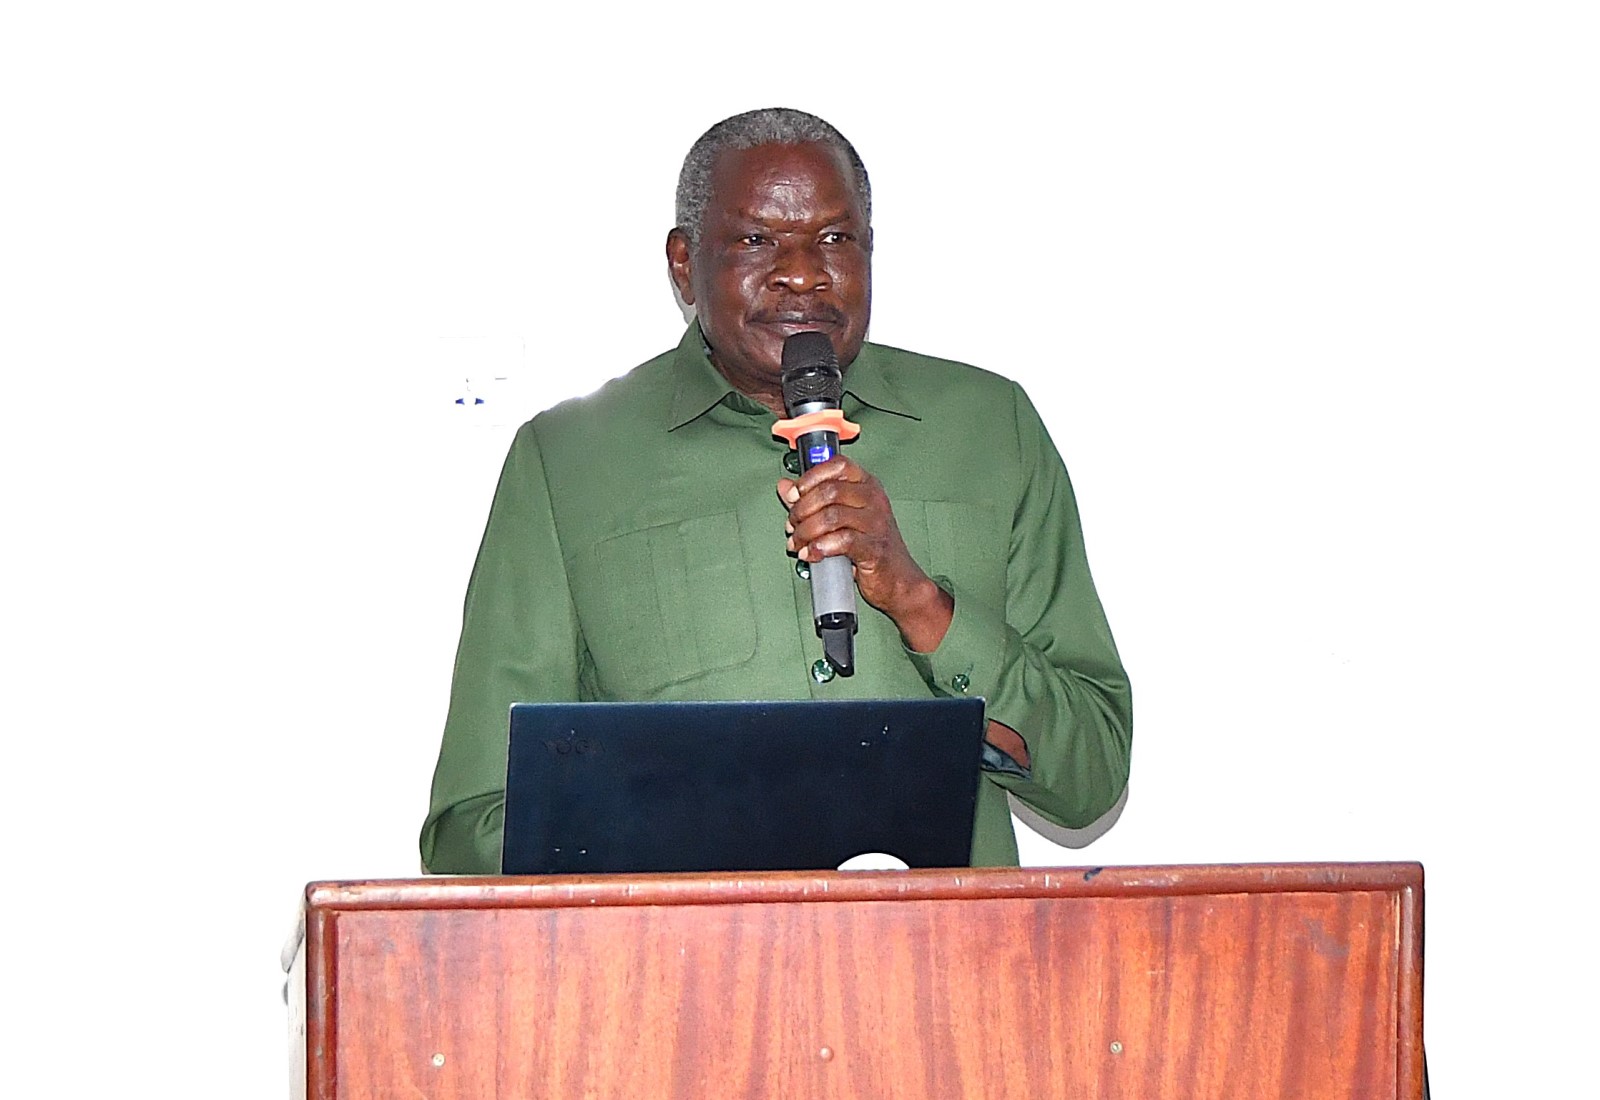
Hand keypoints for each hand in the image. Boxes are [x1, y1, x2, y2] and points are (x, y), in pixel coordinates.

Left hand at [778, 455, 952, 652]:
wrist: (898, 580)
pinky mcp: (874, 548)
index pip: (837, 465)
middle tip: (792, 526)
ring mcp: (877, 523)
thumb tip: (784, 487)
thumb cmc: (871, 546)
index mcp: (867, 485)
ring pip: (831, 517)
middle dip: (802, 510)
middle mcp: (874, 499)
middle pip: (829, 491)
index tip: (794, 494)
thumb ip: (811, 500)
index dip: (810, 477)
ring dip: (806, 532)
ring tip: (798, 543)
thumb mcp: (840, 518)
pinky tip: (811, 554)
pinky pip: (842, 541)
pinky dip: (819, 548)